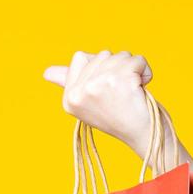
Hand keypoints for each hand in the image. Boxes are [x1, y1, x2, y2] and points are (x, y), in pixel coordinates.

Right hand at [42, 50, 160, 153]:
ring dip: (133, 71)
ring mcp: (97, 85)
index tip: (110, 90)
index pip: (80, 57)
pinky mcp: (119, 80)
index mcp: (69, 98)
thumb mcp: (91, 103)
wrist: (146, 138)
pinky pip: (138, 60)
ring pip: (120, 56)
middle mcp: (79, 92)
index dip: (102, 68)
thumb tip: (46, 73)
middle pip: (102, 55)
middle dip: (119, 70)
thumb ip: (70, 84)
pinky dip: (146, 71)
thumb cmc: (122, 119)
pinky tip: (143, 89)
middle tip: (124, 95)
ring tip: (133, 93)